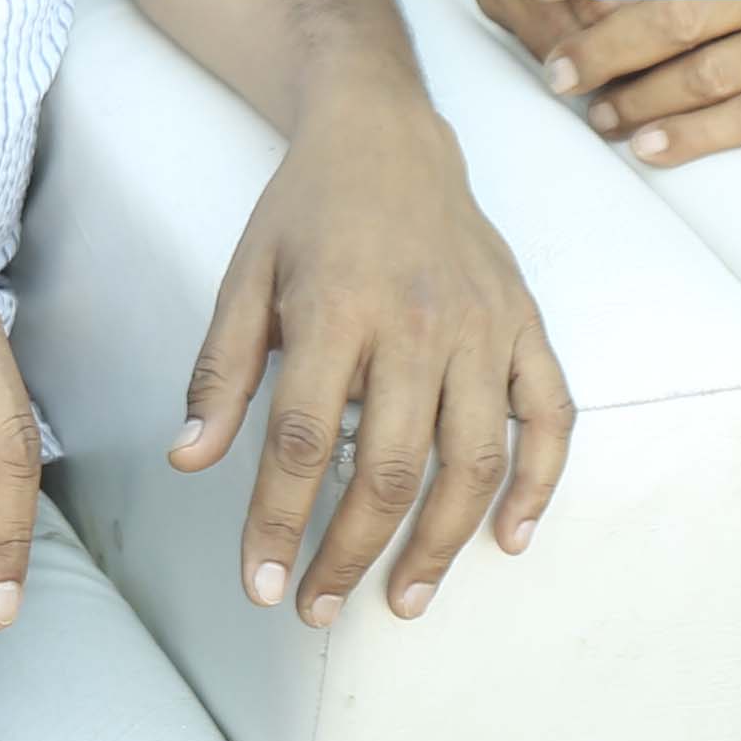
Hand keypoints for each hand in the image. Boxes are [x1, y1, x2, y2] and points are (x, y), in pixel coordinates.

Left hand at [171, 72, 568, 622]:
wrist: (387, 134)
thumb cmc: (307, 212)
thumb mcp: (245, 278)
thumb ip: (220, 373)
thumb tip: (189, 461)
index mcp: (339, 308)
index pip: (306, 440)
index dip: (281, 521)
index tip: (261, 583)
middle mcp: (421, 322)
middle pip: (391, 467)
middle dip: (350, 551)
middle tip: (318, 606)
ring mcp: (484, 326)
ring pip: (473, 459)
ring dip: (440, 544)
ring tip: (404, 599)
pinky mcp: (526, 325)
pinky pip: (550, 417)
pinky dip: (538, 484)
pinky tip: (508, 538)